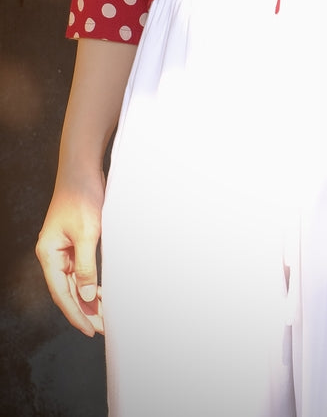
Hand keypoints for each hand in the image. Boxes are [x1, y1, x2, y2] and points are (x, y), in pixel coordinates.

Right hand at [36, 174, 104, 336]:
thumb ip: (86, 266)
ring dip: (88, 298)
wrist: (83, 169)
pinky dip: (90, 282)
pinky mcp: (73, 242)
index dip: (76, 313)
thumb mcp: (87, 233)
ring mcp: (63, 249)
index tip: (90, 330)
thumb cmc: (82, 196)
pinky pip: (80, 270)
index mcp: (49, 254)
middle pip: (67, 291)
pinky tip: (101, 292)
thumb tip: (86, 294)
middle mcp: (53, 254)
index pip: (61, 293)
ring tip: (104, 315)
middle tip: (103, 328)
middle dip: (84, 310)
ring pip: (74, 282)